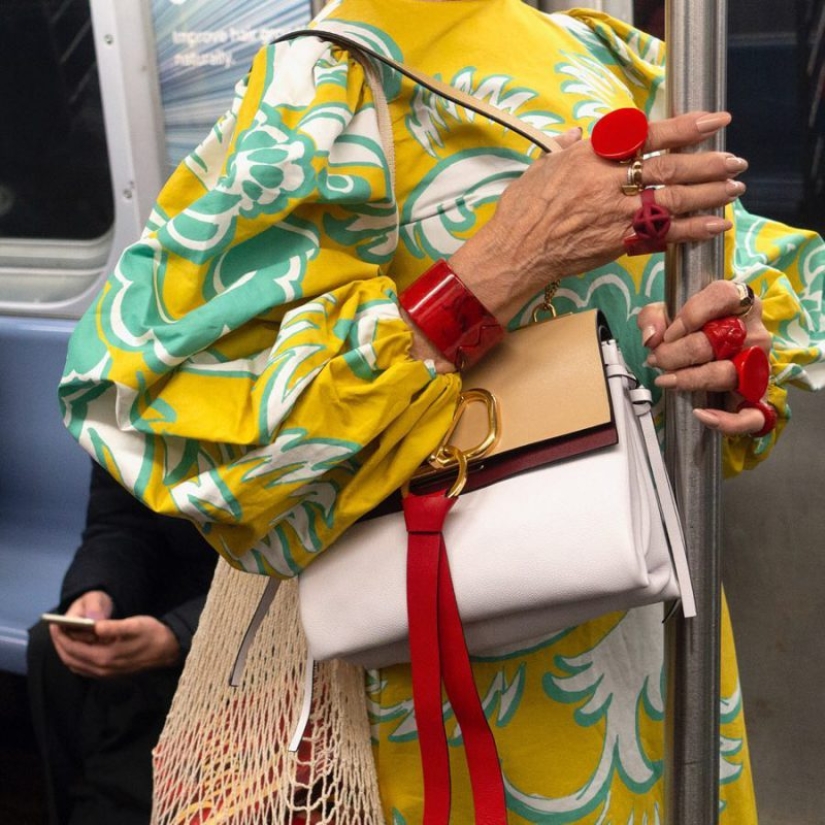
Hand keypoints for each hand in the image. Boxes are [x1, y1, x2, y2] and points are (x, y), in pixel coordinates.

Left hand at [51, 598, 180, 677]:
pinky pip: (84, 669)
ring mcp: (105, 673)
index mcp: (105, 657)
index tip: (54, 624)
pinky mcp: (109, 673)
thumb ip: (114, 627)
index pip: (73, 649)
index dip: (61, 637)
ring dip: (66, 652)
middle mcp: (102, 669)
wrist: (168, 649)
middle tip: (55, 629)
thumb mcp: (135, 625)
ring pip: (76, 666)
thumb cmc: (151, 633)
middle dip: (60, 644)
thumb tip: (95, 626)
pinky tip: (77, 648)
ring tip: (63, 637)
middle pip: (71, 659)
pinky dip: (75, 658)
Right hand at [450, 111, 743, 324]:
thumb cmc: (521, 210)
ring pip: (674, 201)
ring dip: (710, 195)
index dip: (686, 128)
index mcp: (592, 157)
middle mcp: (609, 183)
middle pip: (670, 168)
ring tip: (735, 189)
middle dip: (709, 164)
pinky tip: (715, 226)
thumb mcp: (541, 167)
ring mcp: (616, 215)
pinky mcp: (619, 244)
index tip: (715, 122)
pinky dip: (693, 230)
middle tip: (736, 161)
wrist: (515, 252)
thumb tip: (576, 136)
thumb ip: (565, 149)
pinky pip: (664, 235)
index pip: (649, 136)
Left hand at [637, 280, 772, 434]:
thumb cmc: (692, 329)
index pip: (723, 297)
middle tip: (656, 359)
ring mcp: (758, 366)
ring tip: (665, 380)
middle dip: (676, 353)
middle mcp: (753, 333)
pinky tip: (700, 414)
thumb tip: (651, 337)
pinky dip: (727, 419)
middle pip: (715, 342)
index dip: (691, 315)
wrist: (712, 353)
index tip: (668, 333)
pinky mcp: (757, 396)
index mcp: (739, 303)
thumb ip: (654, 317)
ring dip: (689, 380)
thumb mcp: (668, 314)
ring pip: (726, 374)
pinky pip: (752, 415)